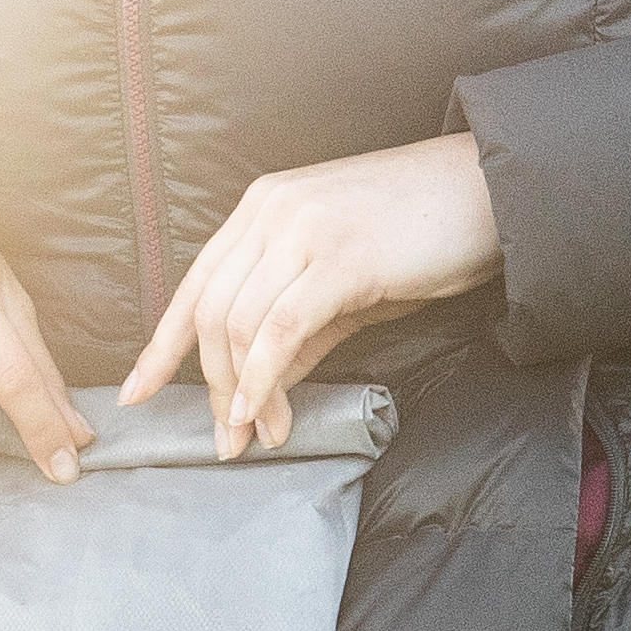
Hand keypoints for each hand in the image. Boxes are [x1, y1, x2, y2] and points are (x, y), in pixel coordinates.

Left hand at [125, 130, 496, 456]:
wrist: (492, 190)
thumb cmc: (423, 233)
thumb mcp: (344, 283)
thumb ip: (296, 330)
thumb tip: (260, 388)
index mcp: (261, 209)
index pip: (194, 284)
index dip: (161, 346)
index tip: (138, 395)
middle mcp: (270, 211)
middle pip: (209, 313)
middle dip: (210, 386)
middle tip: (226, 440)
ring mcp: (301, 230)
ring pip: (239, 326)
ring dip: (243, 394)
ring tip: (260, 436)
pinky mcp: (339, 258)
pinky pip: (280, 330)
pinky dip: (266, 380)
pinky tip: (268, 414)